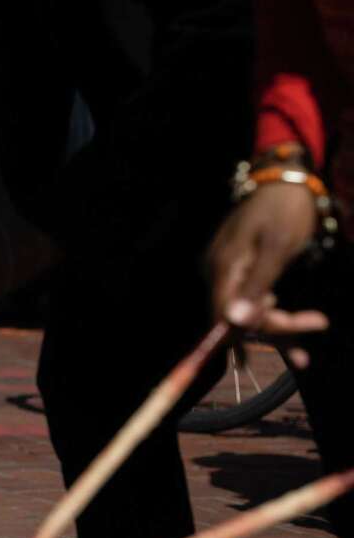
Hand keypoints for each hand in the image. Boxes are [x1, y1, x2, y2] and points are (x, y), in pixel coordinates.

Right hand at [209, 180, 327, 363]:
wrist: (283, 182)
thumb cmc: (284, 211)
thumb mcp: (277, 247)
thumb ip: (256, 285)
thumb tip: (234, 322)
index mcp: (224, 267)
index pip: (228, 316)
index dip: (259, 332)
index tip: (302, 338)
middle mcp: (218, 272)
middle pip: (238, 316)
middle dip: (277, 329)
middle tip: (319, 323)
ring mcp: (227, 271)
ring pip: (246, 312)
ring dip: (276, 331)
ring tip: (304, 355)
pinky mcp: (239, 270)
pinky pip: (250, 299)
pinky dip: (269, 316)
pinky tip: (287, 336)